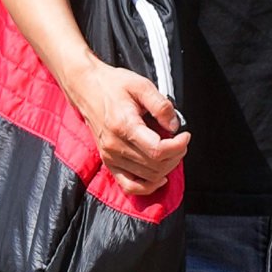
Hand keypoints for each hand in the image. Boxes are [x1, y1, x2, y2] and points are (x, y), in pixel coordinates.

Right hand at [70, 57, 187, 195]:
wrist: (86, 88)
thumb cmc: (112, 85)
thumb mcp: (141, 85)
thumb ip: (161, 105)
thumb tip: (175, 125)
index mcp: (124, 126)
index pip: (158, 149)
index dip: (179, 145)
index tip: (185, 135)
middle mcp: (114, 145)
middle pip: (155, 165)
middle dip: (176, 155)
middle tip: (180, 141)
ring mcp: (110, 156)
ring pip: (148, 176)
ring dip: (166, 167)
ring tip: (171, 151)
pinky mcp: (108, 162)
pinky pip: (129, 186)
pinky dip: (147, 187)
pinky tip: (159, 177)